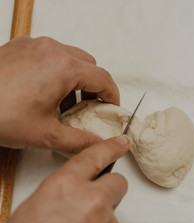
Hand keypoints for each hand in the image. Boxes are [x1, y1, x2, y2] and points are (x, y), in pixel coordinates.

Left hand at [0, 36, 119, 152]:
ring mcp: (34, 45)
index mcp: (64, 67)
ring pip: (70, 58)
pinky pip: (50, 54)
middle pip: (89, 65)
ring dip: (75, 79)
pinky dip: (56, 71)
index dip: (112, 97)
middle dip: (94, 87)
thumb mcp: (44, 135)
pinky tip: (44, 92)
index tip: (111, 110)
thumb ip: (80, 141)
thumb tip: (100, 144)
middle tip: (89, 109)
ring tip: (64, 103)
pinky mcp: (19, 46)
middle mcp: (52, 50)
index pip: (104, 79)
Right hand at [1, 136, 129, 222]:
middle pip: (118, 183)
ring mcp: (104, 221)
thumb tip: (71, 194)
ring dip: (102, 218)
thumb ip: (59, 193)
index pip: (94, 156)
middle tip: (96, 200)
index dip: (110, 147)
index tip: (122, 143)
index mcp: (64, 185)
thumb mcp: (33, 209)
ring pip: (114, 211)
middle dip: (110, 188)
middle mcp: (90, 198)